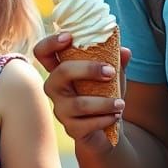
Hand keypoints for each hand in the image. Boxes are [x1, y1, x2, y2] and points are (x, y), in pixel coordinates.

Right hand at [35, 32, 125, 151]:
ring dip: (104, 102)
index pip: (43, 52)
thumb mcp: (112, 75)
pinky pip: (87, 124)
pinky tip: (116, 116)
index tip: (69, 37)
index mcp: (61, 70)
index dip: (51, 42)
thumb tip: (125, 51)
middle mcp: (55, 88)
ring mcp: (61, 109)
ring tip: (121, 104)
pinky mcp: (71, 129)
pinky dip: (105, 119)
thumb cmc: (104, 95)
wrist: (107, 129)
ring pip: (79, 103)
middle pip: (61, 72)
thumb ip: (117, 61)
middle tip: (111, 72)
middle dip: (88, 69)